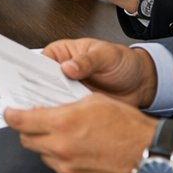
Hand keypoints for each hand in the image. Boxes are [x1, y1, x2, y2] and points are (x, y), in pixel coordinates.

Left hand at [4, 94, 157, 172]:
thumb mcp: (94, 101)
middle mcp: (60, 148)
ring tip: (69, 138)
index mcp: (62, 123)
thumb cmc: (128, 126)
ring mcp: (66, 168)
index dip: (11, 115)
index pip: (20, 121)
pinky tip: (80, 153)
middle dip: (30, 130)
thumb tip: (46, 109)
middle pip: (26, 140)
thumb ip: (65, 106)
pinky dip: (63, 161)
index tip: (9, 112)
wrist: (150, 154)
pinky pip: (58, 170)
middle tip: (39, 123)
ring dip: (48, 146)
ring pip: (43, 155)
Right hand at [41, 36, 157, 106]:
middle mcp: (61, 73)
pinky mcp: (76, 107)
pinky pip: (65, 114)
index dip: (33, 72)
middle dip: (41, 92)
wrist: (141, 84)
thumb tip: (69, 66)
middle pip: (41, 84)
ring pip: (51, 100)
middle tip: (42, 98)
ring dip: (53, 106)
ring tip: (54, 109)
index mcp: (62, 54)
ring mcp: (68, 91)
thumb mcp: (106, 55)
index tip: (31, 81)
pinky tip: (67, 118)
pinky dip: (65, 117)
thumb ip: (87, 61)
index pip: (39, 62)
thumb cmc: (123, 62)